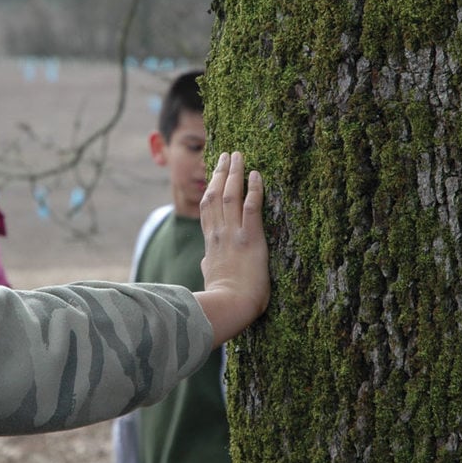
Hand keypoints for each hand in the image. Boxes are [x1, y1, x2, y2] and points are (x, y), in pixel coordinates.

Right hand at [194, 151, 269, 346]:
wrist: (228, 307)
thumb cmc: (222, 300)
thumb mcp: (210, 278)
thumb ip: (208, 265)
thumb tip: (205, 263)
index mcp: (210, 244)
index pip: (207, 210)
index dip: (209, 189)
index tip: (214, 175)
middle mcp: (219, 234)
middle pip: (215, 195)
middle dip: (220, 173)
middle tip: (226, 155)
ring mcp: (234, 234)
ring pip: (230, 195)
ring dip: (234, 173)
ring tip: (238, 155)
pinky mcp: (250, 239)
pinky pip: (252, 207)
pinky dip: (254, 189)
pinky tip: (257, 174)